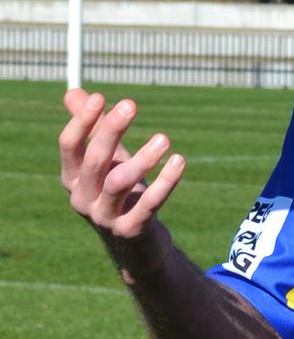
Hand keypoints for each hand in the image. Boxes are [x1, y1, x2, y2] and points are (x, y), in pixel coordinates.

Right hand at [59, 88, 184, 268]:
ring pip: (119, 183)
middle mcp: (82, 198)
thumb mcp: (105, 160)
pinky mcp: (131, 230)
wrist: (134, 245)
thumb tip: (73, 92)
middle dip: (111, 130)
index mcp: (72, 178)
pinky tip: (179, 161)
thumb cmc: (119, 193)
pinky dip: (165, 182)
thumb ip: (92, 128)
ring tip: (164, 138)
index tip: (100, 97)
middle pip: (94, 160)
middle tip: (131, 104)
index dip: (82, 122)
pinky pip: (149, 204)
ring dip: (143, 158)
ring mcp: (105, 217)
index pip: (69, 146)